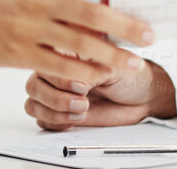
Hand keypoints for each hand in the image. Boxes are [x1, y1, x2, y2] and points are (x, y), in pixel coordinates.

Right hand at [0, 0, 154, 84]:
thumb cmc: (1, 1)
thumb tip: (106, 11)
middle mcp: (38, 0)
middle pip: (90, 12)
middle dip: (124, 25)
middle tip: (150, 34)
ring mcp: (30, 28)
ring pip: (81, 45)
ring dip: (113, 55)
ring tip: (136, 62)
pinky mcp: (23, 53)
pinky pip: (62, 66)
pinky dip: (85, 73)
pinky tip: (103, 76)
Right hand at [26, 58, 176, 129]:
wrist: (143, 98)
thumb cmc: (131, 75)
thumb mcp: (114, 67)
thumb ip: (90, 70)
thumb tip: (74, 80)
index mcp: (66, 53)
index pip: (44, 62)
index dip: (59, 77)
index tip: (83, 85)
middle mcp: (56, 72)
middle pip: (34, 85)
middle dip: (57, 98)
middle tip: (84, 102)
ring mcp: (56, 93)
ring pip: (33, 104)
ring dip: (56, 112)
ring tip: (82, 112)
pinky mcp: (59, 113)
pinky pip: (41, 119)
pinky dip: (56, 122)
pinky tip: (75, 119)